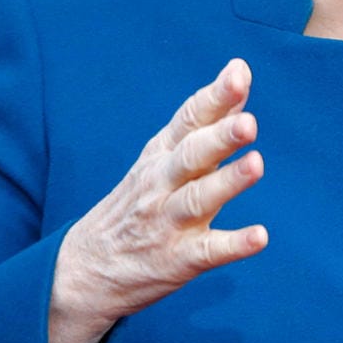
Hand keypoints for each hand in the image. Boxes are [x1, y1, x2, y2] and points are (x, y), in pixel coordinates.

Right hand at [47, 59, 268, 342]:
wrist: (82, 270)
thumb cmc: (140, 201)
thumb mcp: (164, 156)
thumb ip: (207, 118)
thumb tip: (239, 71)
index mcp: (162, 154)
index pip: (189, 120)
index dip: (215, 97)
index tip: (239, 73)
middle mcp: (162, 184)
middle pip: (191, 156)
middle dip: (219, 138)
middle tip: (249, 122)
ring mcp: (168, 223)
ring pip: (198, 199)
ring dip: (228, 183)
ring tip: (257, 165)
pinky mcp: (178, 260)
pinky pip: (209, 251)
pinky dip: (234, 245)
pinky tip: (260, 237)